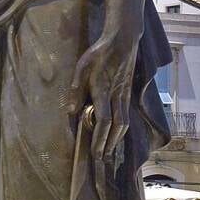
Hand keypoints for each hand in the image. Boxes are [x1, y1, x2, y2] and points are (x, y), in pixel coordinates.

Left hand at [68, 33, 136, 161]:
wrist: (123, 40)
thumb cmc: (100, 53)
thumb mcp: (82, 67)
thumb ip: (76, 89)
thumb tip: (71, 111)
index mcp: (103, 90)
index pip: (104, 119)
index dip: (99, 137)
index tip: (94, 151)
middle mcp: (117, 96)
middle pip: (117, 126)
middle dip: (109, 144)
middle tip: (102, 158)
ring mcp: (125, 95)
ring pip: (124, 122)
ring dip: (117, 139)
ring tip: (110, 151)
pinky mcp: (128, 93)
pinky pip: (126, 115)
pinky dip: (122, 129)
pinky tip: (117, 134)